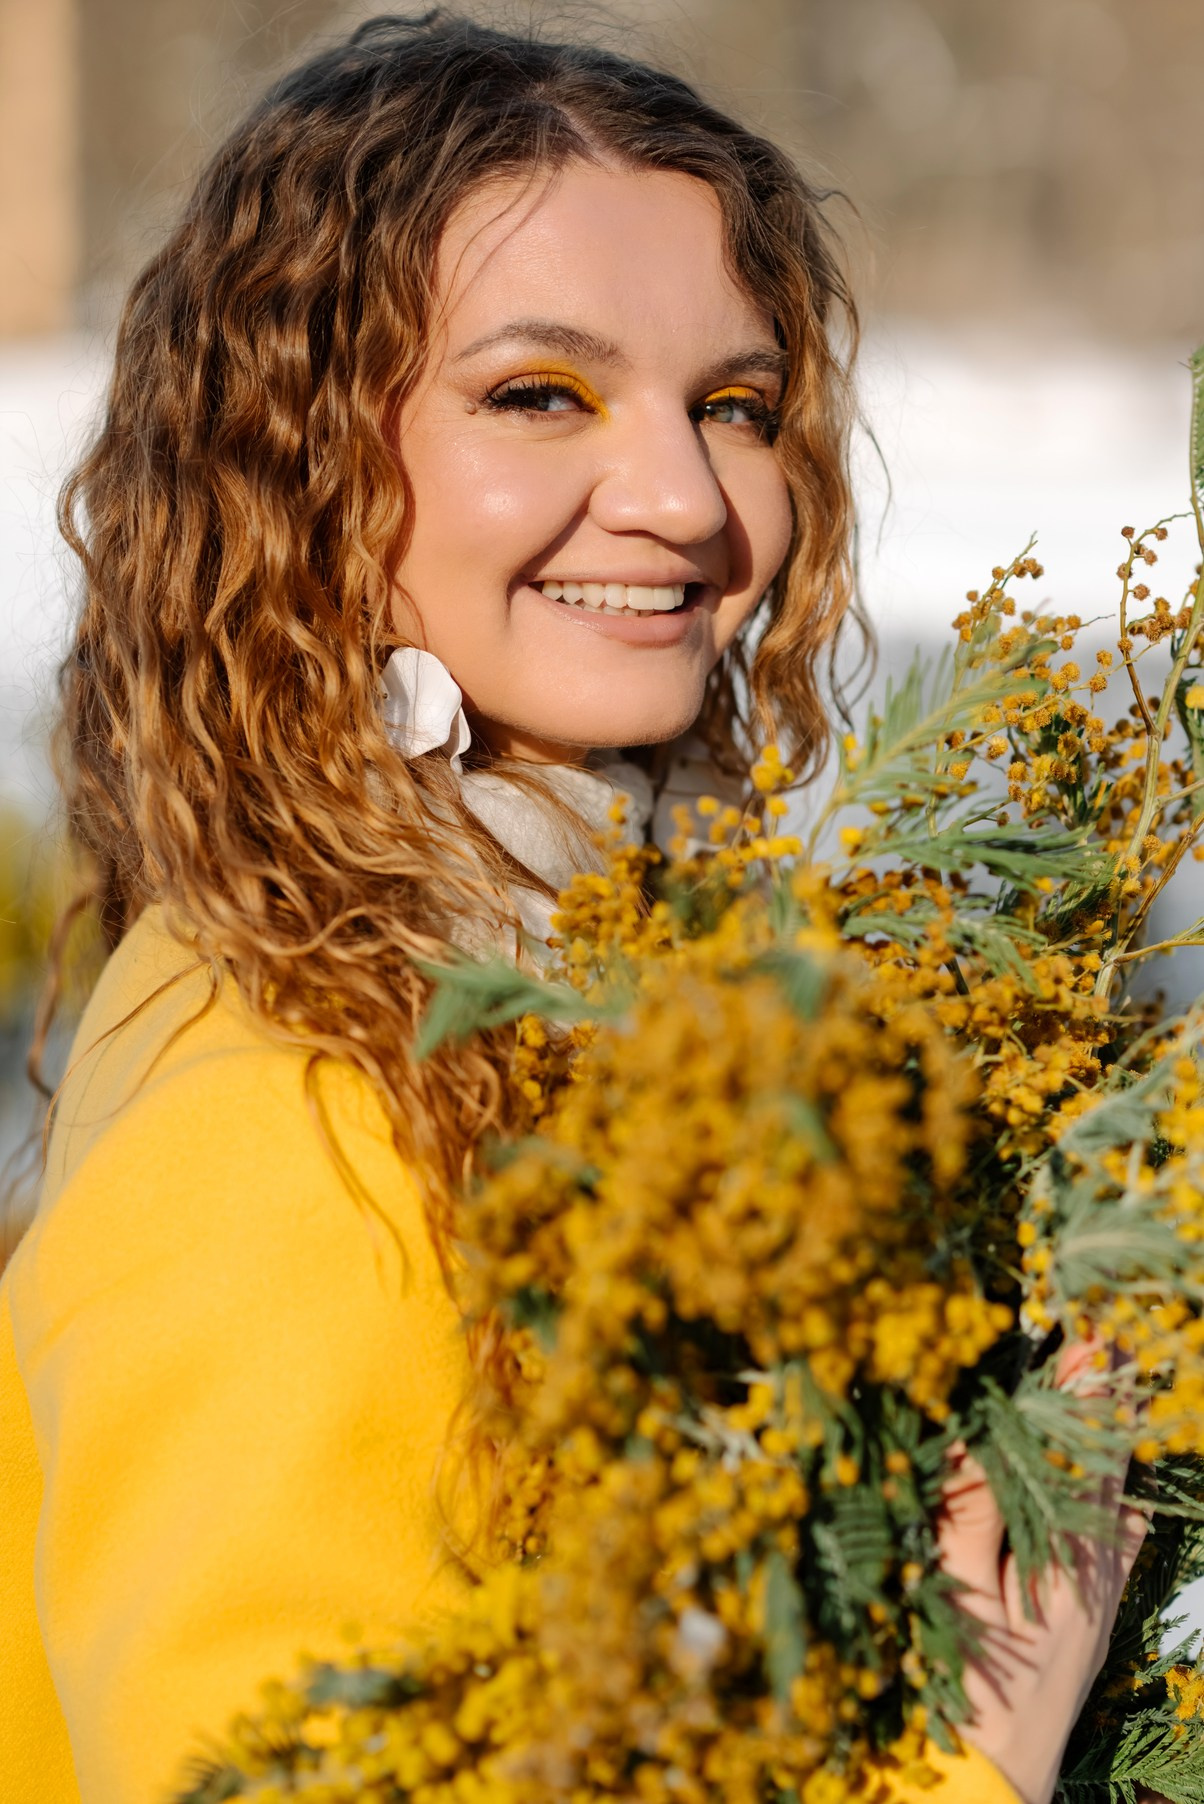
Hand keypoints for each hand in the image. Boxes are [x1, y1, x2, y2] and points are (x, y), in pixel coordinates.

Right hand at [935, 1341, 1146, 1803]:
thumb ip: (972, 1510)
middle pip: (1107, 1473)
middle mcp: (1095, 1574)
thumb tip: (983, 1432)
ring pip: (1110, 1506)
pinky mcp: (1084, 1623)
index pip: (1084, 1456)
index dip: (1088, 1394)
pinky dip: (1101, 1497)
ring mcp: (1094, 1601)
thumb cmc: (963, 1690)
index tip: (1094, 1335)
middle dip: (1101, 1409)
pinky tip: (1098, 1488)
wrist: (988, 1788)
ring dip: (1102, 1448)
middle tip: (1104, 1344)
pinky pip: (1106, 1542)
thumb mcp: (957, 1593)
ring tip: (1100, 1393)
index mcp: (1068, 1560)